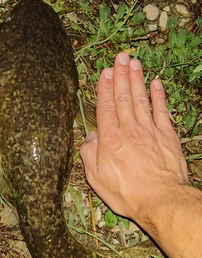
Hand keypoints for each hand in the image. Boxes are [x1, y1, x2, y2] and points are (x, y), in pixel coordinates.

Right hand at [80, 52, 187, 220]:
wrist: (160, 200)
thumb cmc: (127, 193)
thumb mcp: (96, 179)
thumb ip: (90, 155)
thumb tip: (90, 138)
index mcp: (110, 139)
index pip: (105, 106)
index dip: (104, 87)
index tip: (105, 71)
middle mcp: (129, 130)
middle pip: (123, 96)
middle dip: (121, 74)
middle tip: (120, 57)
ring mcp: (150, 131)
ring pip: (141, 99)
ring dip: (137, 79)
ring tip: (134, 62)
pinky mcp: (167, 136)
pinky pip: (162, 111)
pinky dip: (159, 96)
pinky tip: (156, 83)